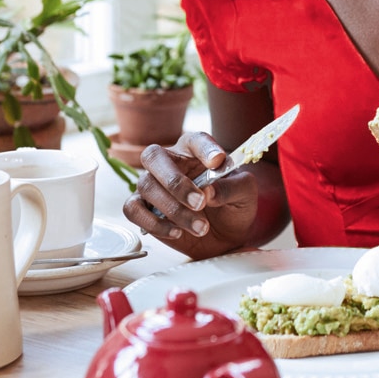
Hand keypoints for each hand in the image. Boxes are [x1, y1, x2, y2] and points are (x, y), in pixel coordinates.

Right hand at [122, 132, 259, 247]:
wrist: (225, 237)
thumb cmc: (233, 207)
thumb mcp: (245, 194)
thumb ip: (232, 187)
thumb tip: (209, 191)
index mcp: (196, 152)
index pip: (195, 140)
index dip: (204, 148)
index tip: (218, 161)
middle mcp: (170, 164)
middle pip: (154, 156)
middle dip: (175, 182)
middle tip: (200, 203)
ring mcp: (153, 186)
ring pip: (145, 186)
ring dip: (173, 210)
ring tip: (200, 227)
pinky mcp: (144, 209)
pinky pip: (133, 210)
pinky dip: (153, 223)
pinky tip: (177, 232)